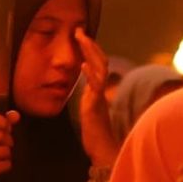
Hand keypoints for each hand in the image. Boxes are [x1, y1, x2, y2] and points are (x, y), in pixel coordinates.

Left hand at [74, 27, 119, 170]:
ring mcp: (99, 98)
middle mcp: (101, 91)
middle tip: (80, 30)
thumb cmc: (95, 133)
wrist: (103, 151)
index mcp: (97, 90)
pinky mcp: (96, 107)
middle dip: (90, 45)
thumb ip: (89, 95)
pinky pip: (95, 88)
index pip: (97, 64)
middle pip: (100, 61)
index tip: (81, 36)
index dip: (90, 49)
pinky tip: (84, 64)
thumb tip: (85, 82)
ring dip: (91, 53)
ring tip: (82, 38)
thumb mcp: (89, 109)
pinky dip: (91, 74)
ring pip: (100, 69)